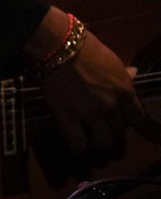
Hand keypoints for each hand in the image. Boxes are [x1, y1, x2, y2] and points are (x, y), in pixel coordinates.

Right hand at [30, 6, 158, 154]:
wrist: (62, 49)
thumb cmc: (89, 50)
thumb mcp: (113, 61)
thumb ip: (124, 74)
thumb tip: (134, 73)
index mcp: (126, 92)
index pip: (137, 118)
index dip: (130, 122)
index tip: (123, 123)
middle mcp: (112, 107)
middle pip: (119, 132)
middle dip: (114, 136)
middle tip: (105, 135)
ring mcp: (90, 114)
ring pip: (101, 141)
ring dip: (99, 144)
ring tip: (92, 143)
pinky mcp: (68, 118)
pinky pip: (78, 143)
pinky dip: (80, 148)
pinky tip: (78, 147)